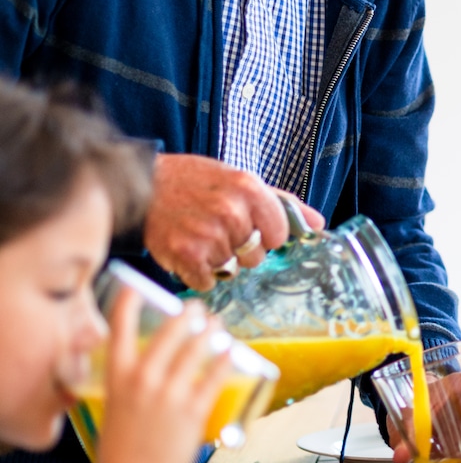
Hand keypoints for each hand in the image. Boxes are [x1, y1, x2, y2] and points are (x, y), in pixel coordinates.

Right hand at [96, 293, 231, 462]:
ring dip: (211, 331)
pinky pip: (215, 375)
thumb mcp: (114, 414)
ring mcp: (170, 394)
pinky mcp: (194, 410)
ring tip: (218, 324)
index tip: (136, 287)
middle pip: (169, 333)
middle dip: (187, 315)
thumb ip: (128, 391)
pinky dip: (226, 359)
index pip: (119, 330)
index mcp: (117, 381)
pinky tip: (233, 350)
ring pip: (196, 349)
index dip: (128, 304)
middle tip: (197, 308)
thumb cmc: (121, 458)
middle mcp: (143, 381)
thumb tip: (143, 376)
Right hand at [143, 154, 324, 289]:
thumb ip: (281, 203)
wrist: (140, 185)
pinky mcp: (187, 256)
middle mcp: (232, 212)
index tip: (247, 227)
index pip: (279, 234)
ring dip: (218, 261)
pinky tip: (187, 252)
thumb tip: (318, 223)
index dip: (265, 235)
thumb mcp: (239, 180)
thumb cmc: (193, 182)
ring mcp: (209, 235)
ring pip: (233, 269)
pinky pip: (208, 282)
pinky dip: (198, 274)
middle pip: (257, 256)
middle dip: (240, 249)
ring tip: (199, 237)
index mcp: (249, 189)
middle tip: (216, 230)